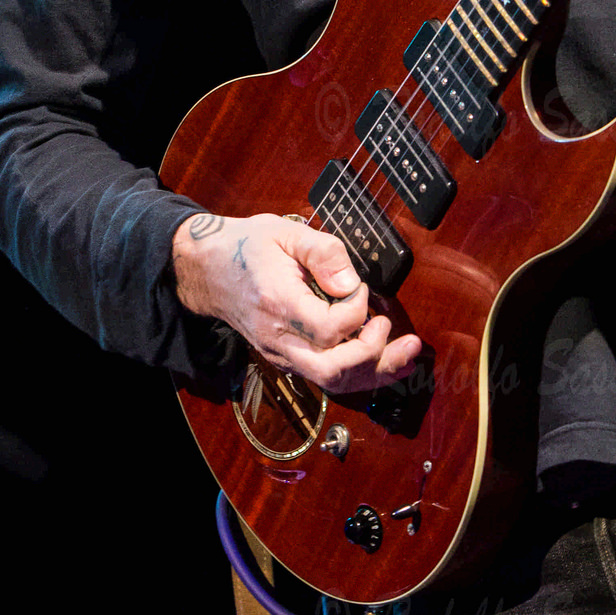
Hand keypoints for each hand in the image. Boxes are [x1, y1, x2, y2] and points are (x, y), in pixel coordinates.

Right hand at [171, 211, 420, 394]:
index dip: (358, 308)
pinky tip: (385, 358)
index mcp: (278, 305)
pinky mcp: (286, 358)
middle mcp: (278, 339)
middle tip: (399, 331)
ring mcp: (280, 354)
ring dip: (375, 373)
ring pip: (331, 382)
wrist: (206, 268)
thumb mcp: (284, 232)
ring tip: (409, 356)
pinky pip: (325, 377)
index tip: (360, 286)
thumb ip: (323, 252)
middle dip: (376, 357)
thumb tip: (351, 284)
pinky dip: (358, 372)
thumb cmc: (246, 247)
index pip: (331, 328)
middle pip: (333, 371)